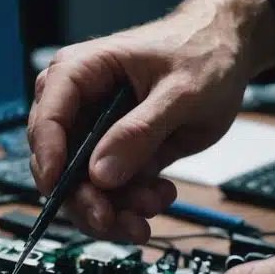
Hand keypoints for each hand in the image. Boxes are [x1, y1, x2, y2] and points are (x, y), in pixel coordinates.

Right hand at [27, 0, 274, 243]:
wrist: (227, 52)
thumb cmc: (202, 52)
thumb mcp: (181, 92)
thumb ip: (141, 132)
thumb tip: (101, 174)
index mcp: (79, 73)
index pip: (47, 119)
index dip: (49, 159)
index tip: (61, 190)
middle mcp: (77, 104)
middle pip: (58, 163)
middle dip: (87, 198)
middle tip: (116, 221)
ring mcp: (94, 133)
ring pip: (82, 188)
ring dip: (115, 208)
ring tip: (155, 202)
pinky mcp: (115, 154)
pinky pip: (109, 192)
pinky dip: (131, 204)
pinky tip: (160, 194)